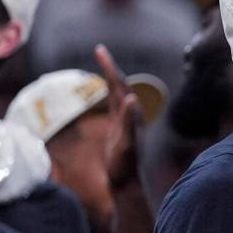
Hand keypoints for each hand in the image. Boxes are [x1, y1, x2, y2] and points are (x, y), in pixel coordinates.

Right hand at [95, 44, 144, 190]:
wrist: (126, 181)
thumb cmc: (125, 165)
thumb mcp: (126, 143)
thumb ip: (129, 122)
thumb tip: (133, 99)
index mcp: (129, 115)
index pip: (119, 85)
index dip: (110, 68)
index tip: (99, 50)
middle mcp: (130, 115)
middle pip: (119, 86)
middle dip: (109, 67)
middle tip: (100, 51)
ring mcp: (125, 122)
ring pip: (118, 94)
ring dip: (111, 78)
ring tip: (103, 64)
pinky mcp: (121, 129)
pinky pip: (115, 106)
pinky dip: (109, 94)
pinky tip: (106, 94)